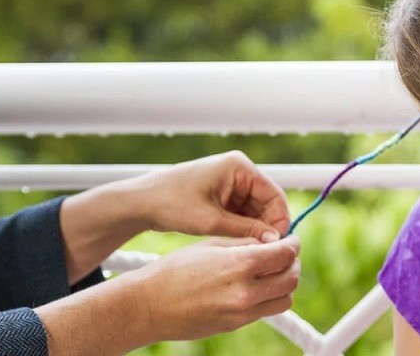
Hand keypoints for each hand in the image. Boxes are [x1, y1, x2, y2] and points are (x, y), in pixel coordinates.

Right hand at [35, 235, 300, 354]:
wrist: (149, 305)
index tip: (290, 240)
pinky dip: (270, 297)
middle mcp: (246, 292)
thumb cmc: (175, 269)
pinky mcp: (236, 325)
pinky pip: (268, 310)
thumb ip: (246, 243)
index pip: (286, 254)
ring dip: (285, 283)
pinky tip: (256, 285)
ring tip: (271, 271)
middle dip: (292, 262)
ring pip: (286, 298)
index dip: (292, 243)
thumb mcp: (212, 245)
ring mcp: (243, 312)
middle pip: (292, 277)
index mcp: (240, 265)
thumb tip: (271, 242)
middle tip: (284, 254)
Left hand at [124, 150, 289, 241]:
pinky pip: (242, 212)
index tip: (277, 244)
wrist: (140, 202)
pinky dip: (242, 227)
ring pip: (255, 210)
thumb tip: (275, 241)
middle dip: (266, 226)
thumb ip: (246, 230)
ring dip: (254, 229)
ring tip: (248, 250)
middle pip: (266, 202)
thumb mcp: (212, 221)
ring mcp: (230, 182)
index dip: (279, 221)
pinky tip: (237, 243)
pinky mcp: (221, 194)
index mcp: (239, 167)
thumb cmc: (171, 203)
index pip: (274, 194)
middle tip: (264, 251)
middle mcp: (237, 170)